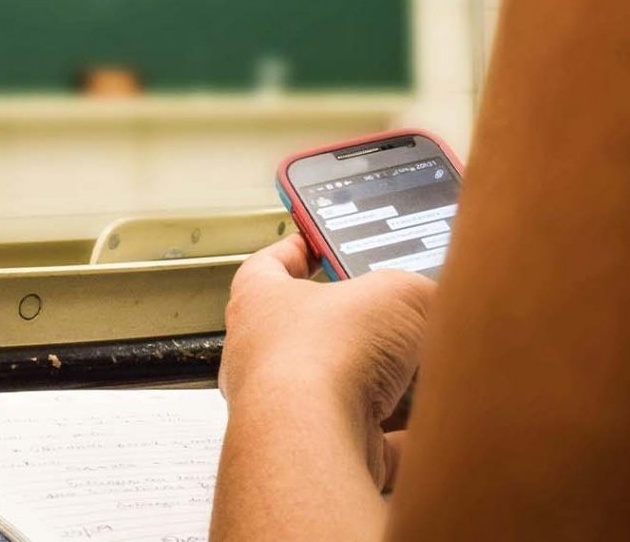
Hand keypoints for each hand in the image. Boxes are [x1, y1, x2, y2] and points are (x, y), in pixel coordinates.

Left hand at [219, 235, 434, 488]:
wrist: (311, 440)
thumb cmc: (321, 355)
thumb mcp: (396, 293)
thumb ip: (418, 290)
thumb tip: (438, 300)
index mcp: (259, 302)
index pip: (269, 265)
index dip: (298, 250)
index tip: (319, 243)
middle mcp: (262, 357)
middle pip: (312, 333)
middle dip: (359, 328)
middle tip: (399, 317)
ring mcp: (285, 410)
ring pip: (341, 392)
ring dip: (384, 386)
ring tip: (426, 372)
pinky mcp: (316, 453)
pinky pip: (368, 445)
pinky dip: (403, 440)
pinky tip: (434, 430)